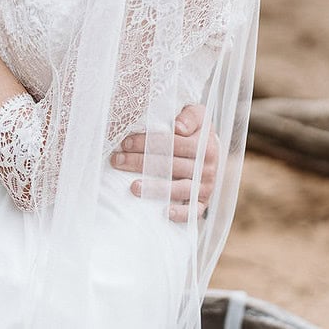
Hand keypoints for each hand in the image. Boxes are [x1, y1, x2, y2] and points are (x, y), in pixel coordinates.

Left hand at [109, 104, 218, 222]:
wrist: (210, 150)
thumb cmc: (195, 129)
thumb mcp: (197, 115)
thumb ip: (189, 116)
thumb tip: (178, 127)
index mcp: (205, 144)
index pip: (173, 143)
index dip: (148, 142)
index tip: (125, 142)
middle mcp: (206, 166)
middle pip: (171, 165)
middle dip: (140, 162)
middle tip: (117, 160)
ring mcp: (205, 186)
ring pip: (179, 188)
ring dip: (155, 188)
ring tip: (132, 187)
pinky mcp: (202, 202)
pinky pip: (194, 211)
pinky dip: (182, 214)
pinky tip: (165, 213)